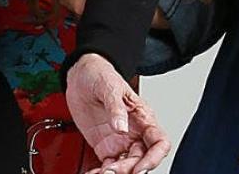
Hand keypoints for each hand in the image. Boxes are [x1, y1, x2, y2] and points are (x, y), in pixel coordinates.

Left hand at [66, 54, 168, 173]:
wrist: (79, 75)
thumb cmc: (101, 75)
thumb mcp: (109, 86)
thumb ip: (116, 108)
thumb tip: (121, 127)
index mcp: (143, 117)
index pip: (159, 143)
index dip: (153, 158)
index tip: (140, 168)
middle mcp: (134, 133)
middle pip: (140, 159)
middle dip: (129, 169)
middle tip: (111, 171)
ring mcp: (119, 141)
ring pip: (125, 166)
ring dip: (115, 173)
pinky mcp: (104, 146)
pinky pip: (107, 165)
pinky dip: (100, 172)